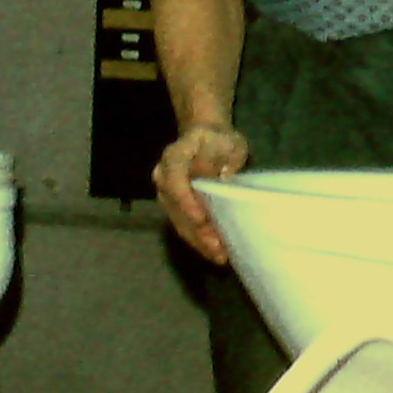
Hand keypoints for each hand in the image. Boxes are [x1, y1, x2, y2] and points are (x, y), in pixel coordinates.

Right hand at [153, 122, 251, 264]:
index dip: (186, 201)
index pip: (174, 179)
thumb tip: (221, 180)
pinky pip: (183, 225)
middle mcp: (163, 175)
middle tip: (218, 249)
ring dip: (198, 241)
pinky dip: (198, 240)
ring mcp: (165, 192)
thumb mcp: (229, 142)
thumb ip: (225, 159)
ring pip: (179, 220)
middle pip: (176, 206)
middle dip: (197, 230)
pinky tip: (214, 252)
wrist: (205, 137)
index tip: (202, 219)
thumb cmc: (220, 140)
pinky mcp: (173, 207)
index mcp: (175, 155)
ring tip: (219, 256)